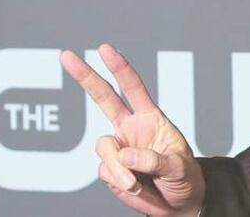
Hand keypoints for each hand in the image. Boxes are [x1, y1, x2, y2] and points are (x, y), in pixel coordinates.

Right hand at [60, 43, 205, 216]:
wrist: (178, 204)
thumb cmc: (184, 178)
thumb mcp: (178, 167)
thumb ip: (154, 160)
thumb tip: (125, 155)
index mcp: (150, 118)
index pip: (133, 88)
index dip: (120, 68)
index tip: (105, 49)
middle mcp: (130, 129)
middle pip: (103, 97)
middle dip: (84, 76)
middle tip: (66, 55)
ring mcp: (118, 149)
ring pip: (103, 147)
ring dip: (118, 168)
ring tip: (135, 183)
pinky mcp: (110, 170)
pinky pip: (105, 172)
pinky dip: (119, 181)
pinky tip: (135, 187)